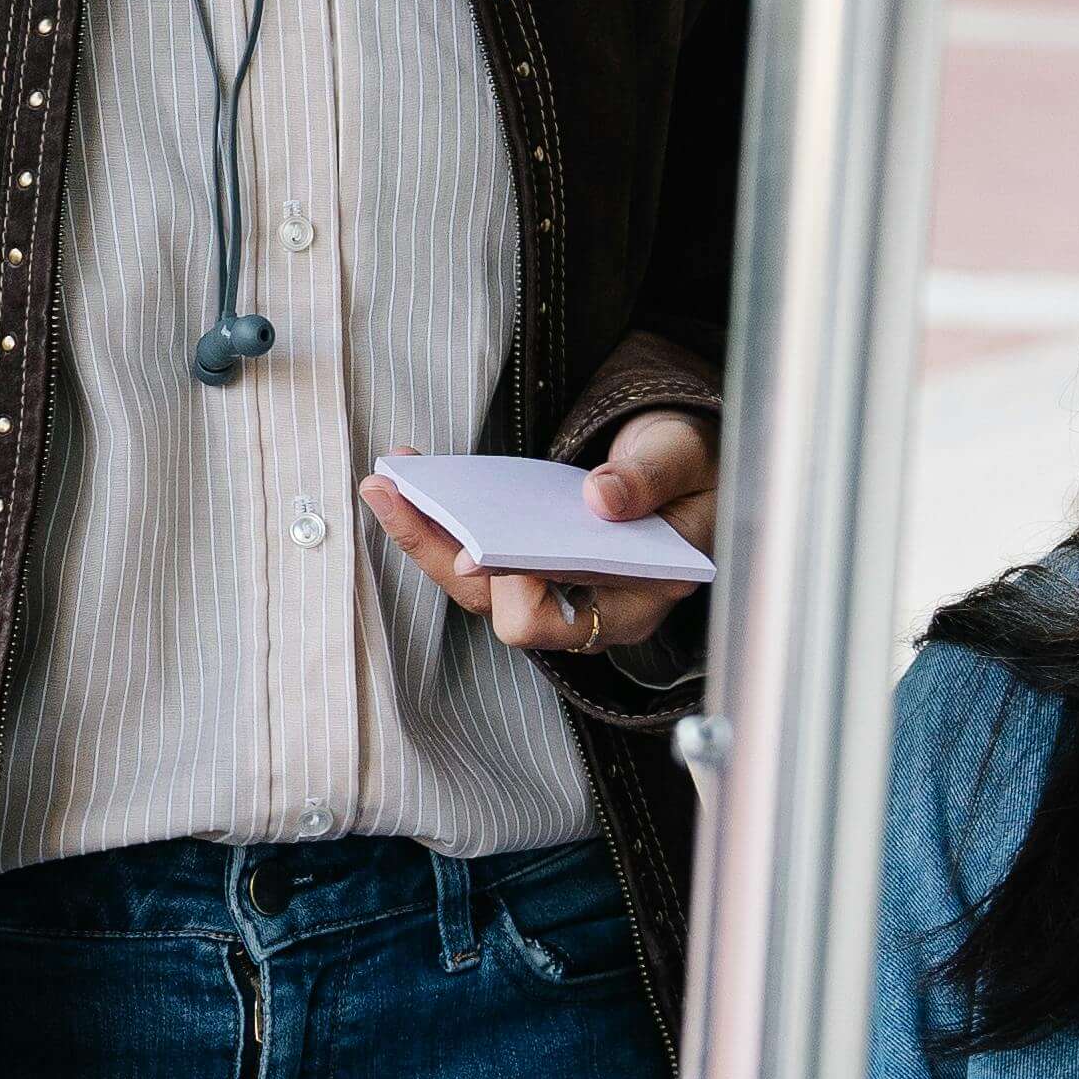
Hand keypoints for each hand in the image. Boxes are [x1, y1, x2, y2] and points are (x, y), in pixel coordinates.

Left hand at [362, 413, 719, 661]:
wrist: (687, 465)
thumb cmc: (692, 469)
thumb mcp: (684, 460)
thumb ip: (651, 478)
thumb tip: (603, 498)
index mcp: (639, 597)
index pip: (562, 618)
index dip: (519, 590)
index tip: (480, 552)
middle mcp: (590, 610)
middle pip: (500, 609)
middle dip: (450, 555)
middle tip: (403, 496)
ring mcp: (554, 592)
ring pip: (472, 588)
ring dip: (424, 538)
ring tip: (385, 484)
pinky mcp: (528, 568)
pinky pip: (471, 559)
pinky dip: (435, 523)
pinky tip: (406, 479)